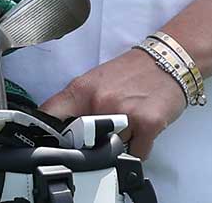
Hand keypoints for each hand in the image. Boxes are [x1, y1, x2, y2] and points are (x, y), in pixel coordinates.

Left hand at [42, 47, 187, 159]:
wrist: (170, 58)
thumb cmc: (133, 71)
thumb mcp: (96, 80)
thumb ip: (77, 104)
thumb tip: (59, 130)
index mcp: (82, 90)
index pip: (49, 115)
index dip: (41, 133)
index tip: (42, 142)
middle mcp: (101, 101)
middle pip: (80, 144)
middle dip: (88, 144)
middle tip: (100, 133)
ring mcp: (125, 114)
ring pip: (110, 150)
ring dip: (118, 145)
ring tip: (127, 126)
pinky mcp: (148, 124)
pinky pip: (136, 153)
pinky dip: (139, 148)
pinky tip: (143, 131)